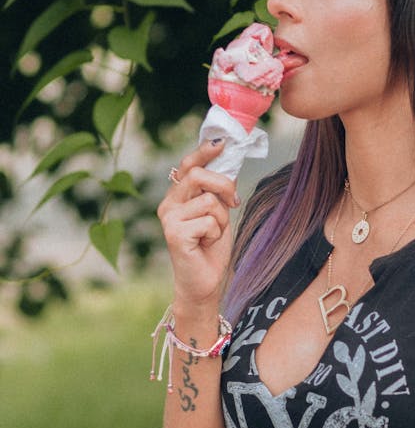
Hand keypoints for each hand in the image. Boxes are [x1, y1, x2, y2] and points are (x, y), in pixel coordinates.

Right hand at [157, 139, 238, 308]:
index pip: (187, 165)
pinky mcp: (174, 234)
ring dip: (221, 218)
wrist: (204, 283)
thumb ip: (218, 191)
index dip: (204, 151)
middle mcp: (168, 205)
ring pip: (208, 200)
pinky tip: (207, 244)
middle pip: (198, 175)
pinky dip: (216, 232)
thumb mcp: (218, 213)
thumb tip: (229, 163)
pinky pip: (208, 220)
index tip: (222, 144)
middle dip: (223, 185)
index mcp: (177, 197)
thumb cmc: (211, 249)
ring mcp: (169, 219)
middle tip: (233, 202)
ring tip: (213, 233)